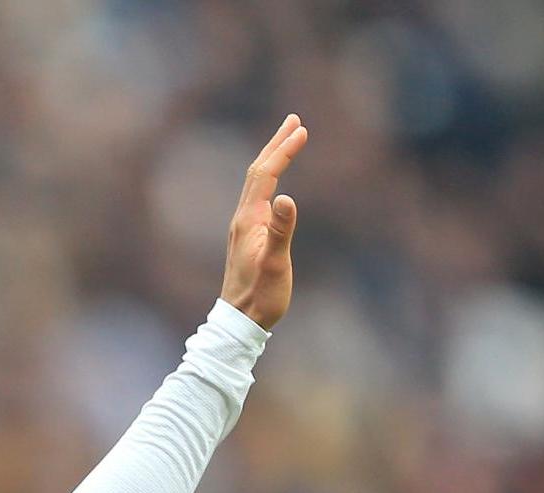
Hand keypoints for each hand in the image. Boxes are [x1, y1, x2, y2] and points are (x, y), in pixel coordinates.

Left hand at [220, 115, 307, 330]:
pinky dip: (270, 179)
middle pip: (258, 170)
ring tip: (288, 142)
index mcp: (249, 219)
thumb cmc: (260, 297)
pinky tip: (276, 183)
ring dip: (273, 159)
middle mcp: (242, 217)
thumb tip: (287, 197)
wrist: (240, 321)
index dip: (283, 151)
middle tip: (294, 120)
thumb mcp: (275, 264)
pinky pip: (258, 196)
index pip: (266, 175)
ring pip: (257, 182)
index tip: (302, 130)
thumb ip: (281, 231)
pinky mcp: (247, 236)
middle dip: (276, 144)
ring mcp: (243, 226)